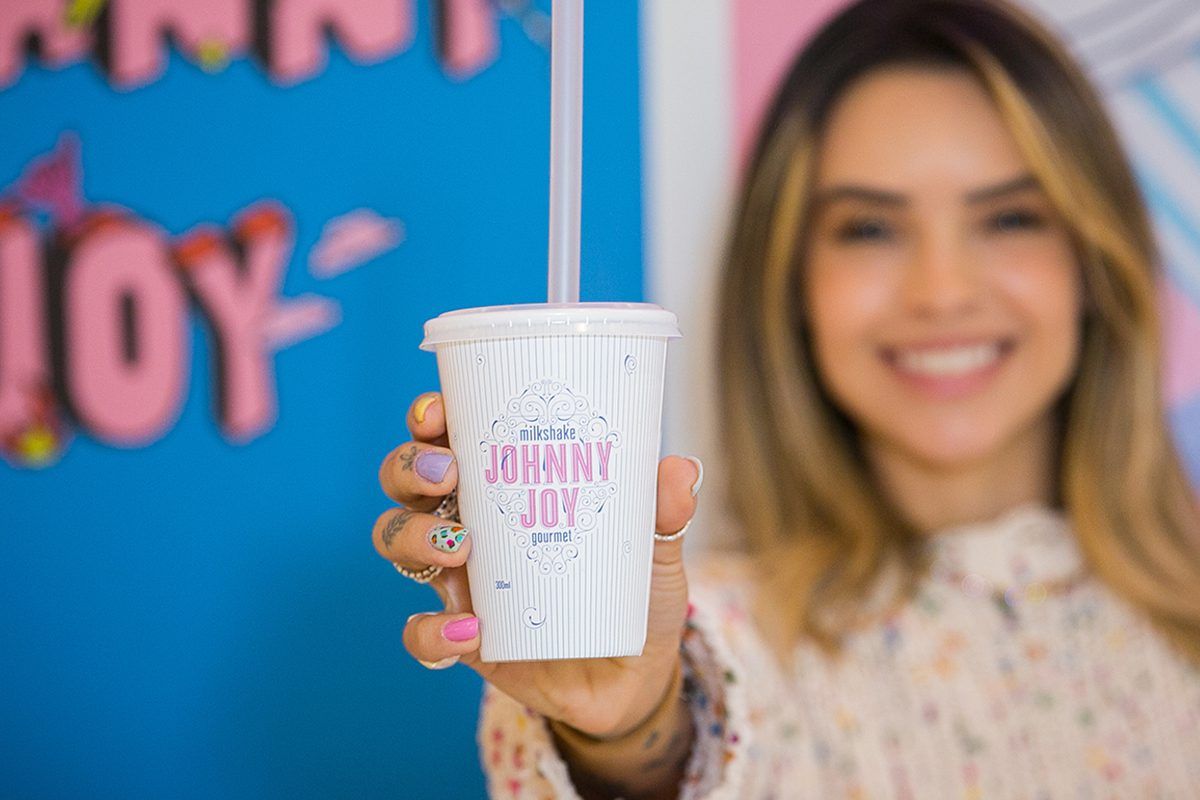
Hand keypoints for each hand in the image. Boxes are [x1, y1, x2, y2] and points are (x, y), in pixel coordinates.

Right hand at [372, 391, 700, 738]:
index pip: (450, 436)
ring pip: (396, 541)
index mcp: (504, 486)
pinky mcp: (461, 639)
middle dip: (411, 467)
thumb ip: (663, 511)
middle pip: (406, 480)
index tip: (439, 412)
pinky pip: (421, 634)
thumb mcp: (652, 549)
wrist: (632, 676)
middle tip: (448, 473)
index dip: (430, 417)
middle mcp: (469, 524)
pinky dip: (433, 632)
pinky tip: (471, 632)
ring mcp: (459, 581)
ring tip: (461, 547)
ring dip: (413, 535)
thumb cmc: (633, 593)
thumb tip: (681, 468)